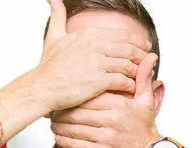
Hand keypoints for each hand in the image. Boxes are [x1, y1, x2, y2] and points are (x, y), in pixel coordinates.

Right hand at [34, 0, 152, 111]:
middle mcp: (94, 45)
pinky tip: (133, 88)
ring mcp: (96, 63)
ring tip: (144, 77)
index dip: (137, 41)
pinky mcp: (98, 81)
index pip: (122, 35)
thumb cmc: (48, 66)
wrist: (41, 88)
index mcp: (88, 34)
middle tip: (150, 62)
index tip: (146, 47)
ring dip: (139, 72)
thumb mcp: (54, 36)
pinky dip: (131, 85)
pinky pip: (123, 81)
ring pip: (128, 65)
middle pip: (129, 49)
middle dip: (142, 56)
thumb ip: (58, 15)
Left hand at [51, 53, 160, 147]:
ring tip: (53, 124)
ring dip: (60, 127)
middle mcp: (111, 120)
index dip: (73, 97)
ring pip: (74, 129)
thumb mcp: (146, 102)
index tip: (64, 96)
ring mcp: (105, 137)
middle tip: (53, 111)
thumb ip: (143, 78)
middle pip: (77, 112)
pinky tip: (59, 138)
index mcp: (119, 104)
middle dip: (62, 113)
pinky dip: (64, 141)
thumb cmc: (144, 129)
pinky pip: (76, 145)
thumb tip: (150, 56)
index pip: (89, 96)